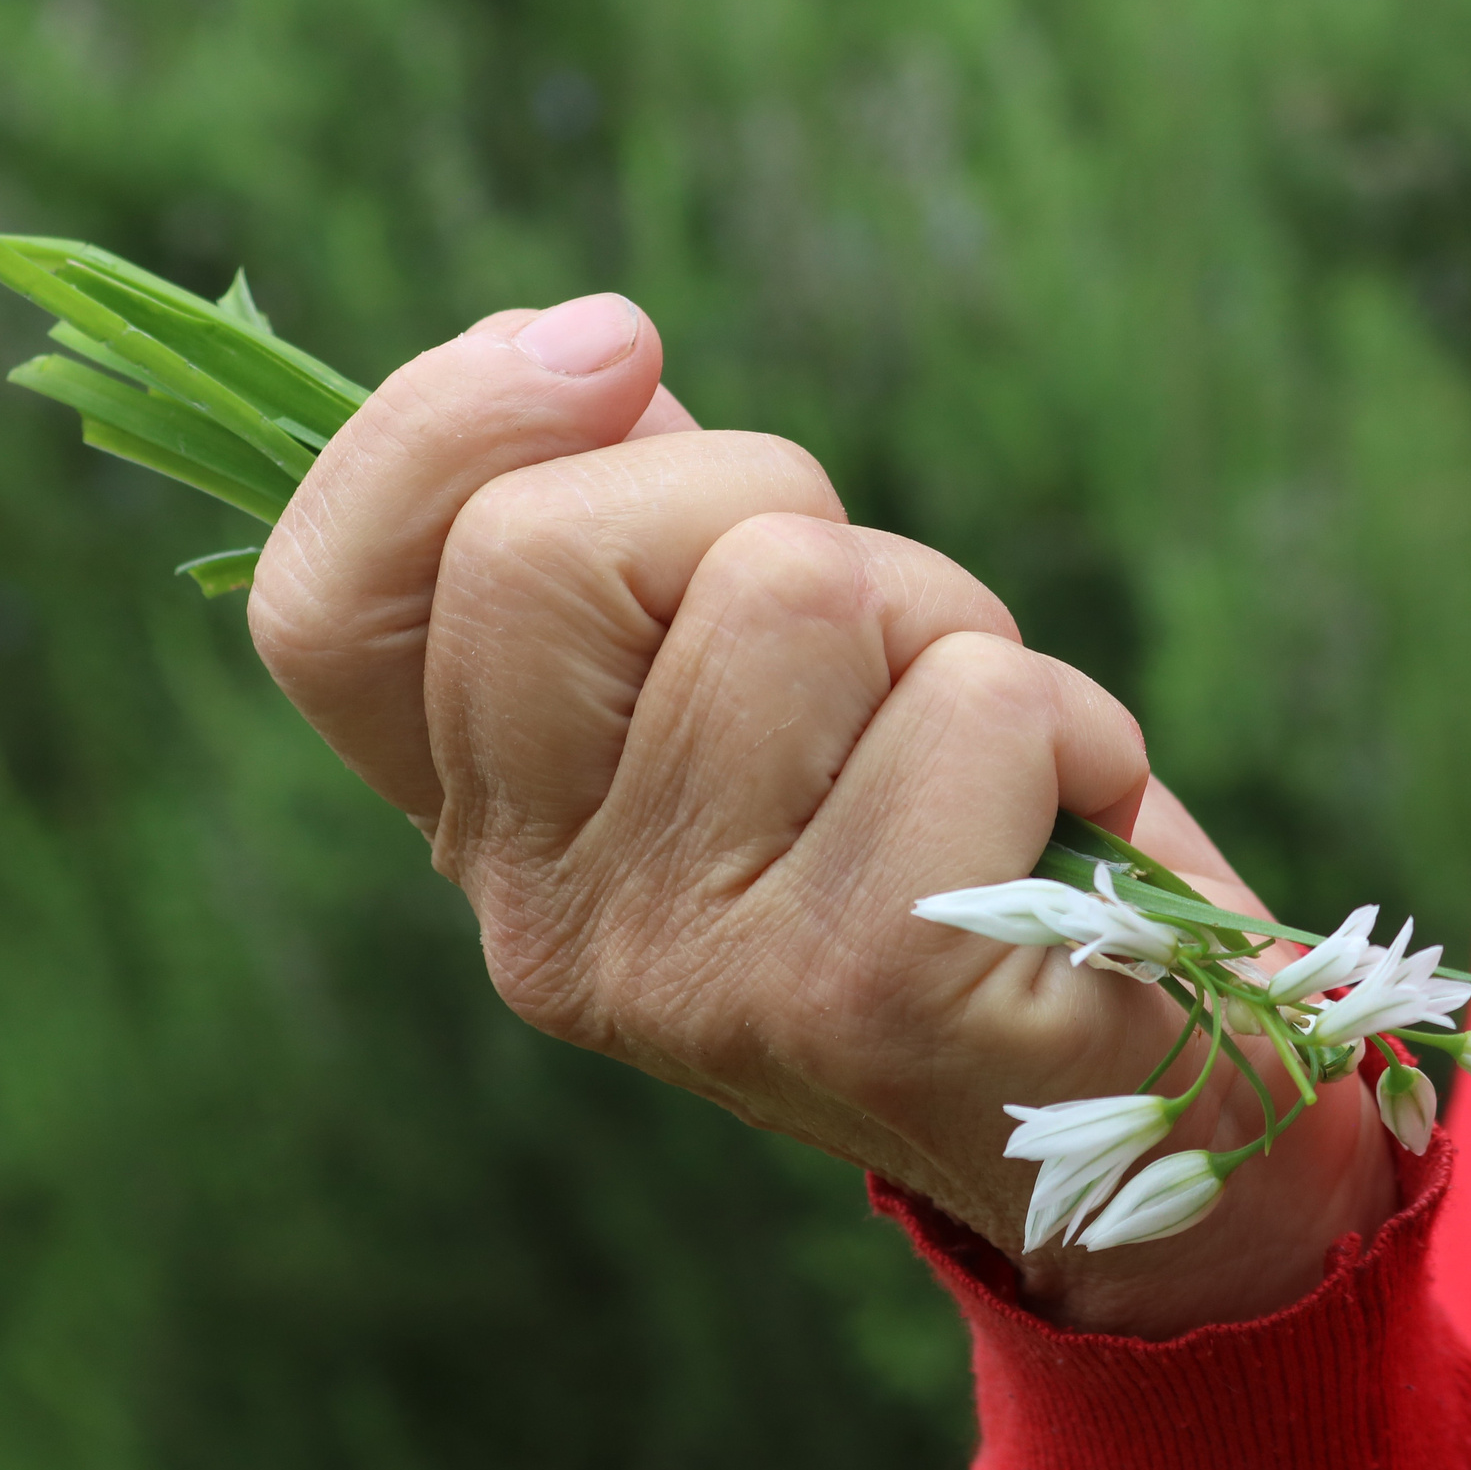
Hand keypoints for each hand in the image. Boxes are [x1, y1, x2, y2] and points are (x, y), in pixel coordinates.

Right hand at [248, 294, 1396, 1337]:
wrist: (1145, 1121)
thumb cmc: (956, 846)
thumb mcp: (780, 687)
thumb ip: (666, 544)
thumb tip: (606, 365)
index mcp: (500, 825)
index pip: (325, 610)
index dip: (433, 427)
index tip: (618, 348)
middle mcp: (544, 915)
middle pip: (552, 546)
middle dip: (770, 502)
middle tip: (876, 628)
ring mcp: (689, 970)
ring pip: (797, 592)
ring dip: (947, 622)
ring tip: (985, 759)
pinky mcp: (864, 992)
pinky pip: (976, 701)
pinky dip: (1071, 725)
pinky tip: (1068, 838)